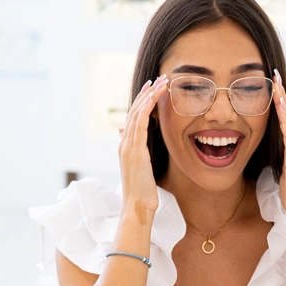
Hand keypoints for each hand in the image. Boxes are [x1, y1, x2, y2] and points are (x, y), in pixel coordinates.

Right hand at [118, 75, 168, 221]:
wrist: (137, 207)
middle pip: (134, 111)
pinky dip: (146, 108)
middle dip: (146, 93)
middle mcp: (124, 143)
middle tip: (159, 78)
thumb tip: (131, 139)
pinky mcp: (134, 151)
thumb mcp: (141, 169)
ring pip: (137, 113)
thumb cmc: (143, 192)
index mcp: (126, 146)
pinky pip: (139, 123)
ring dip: (149, 95)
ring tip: (161, 82)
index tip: (153, 88)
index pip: (134, 117)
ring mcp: (127, 146)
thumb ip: (137, 152)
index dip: (143, 101)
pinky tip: (155, 97)